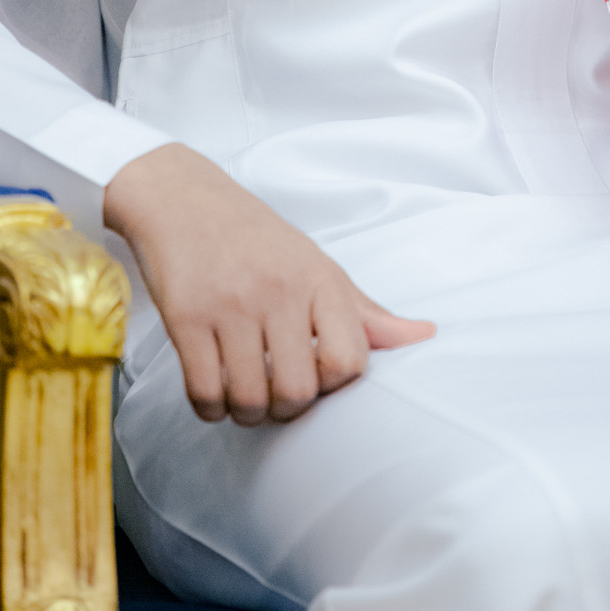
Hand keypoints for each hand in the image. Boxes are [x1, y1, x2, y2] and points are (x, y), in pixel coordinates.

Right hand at [103, 143, 433, 423]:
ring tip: (243, 392)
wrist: (184, 199)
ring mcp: (230, 305)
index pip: (350, 361)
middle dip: (286, 409)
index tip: (316, 374)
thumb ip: (366, 312)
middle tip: (275, 393)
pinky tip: (214, 390)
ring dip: (246, 411)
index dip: (334, 384)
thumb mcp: (317, 266)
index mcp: (319, 280)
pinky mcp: (185, 318)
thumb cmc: (258, 240)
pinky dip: (210, 408)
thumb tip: (425, 337)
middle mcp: (278, 291)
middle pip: (297, 391)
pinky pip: (204, 393)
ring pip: (248, 399)